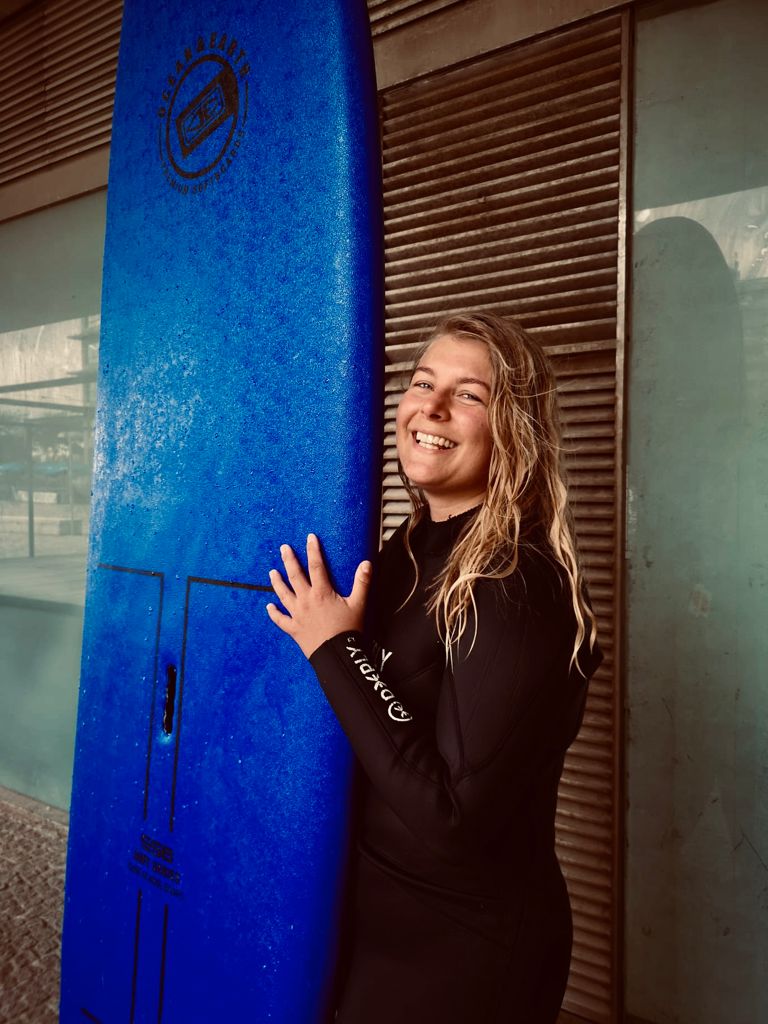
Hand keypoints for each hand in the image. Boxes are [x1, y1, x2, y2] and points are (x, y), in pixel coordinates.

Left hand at [266, 533, 371, 658]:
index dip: (313, 550)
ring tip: (272, 572)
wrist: (336, 654)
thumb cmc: (348, 630)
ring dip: (277, 583)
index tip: (310, 537)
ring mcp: (297, 615)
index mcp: (322, 593)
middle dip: (289, 560)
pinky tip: (268, 607)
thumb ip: (362, 583)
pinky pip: (280, 620)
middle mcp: (306, 601)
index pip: (316, 566)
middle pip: (295, 576)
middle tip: (283, 548)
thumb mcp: (359, 604)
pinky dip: (273, 613)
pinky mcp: (294, 629)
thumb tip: (366, 563)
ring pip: (283, 595)